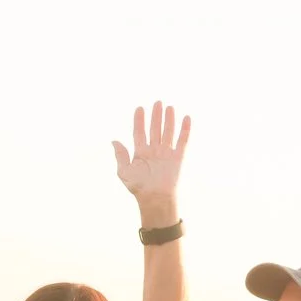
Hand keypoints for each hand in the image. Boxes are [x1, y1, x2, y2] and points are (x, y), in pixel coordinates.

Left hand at [113, 101, 188, 227]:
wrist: (155, 198)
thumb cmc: (138, 187)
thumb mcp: (124, 171)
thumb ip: (120, 155)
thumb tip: (114, 140)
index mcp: (140, 152)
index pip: (139, 132)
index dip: (139, 120)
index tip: (139, 108)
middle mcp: (154, 150)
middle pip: (155, 129)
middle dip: (156, 116)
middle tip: (157, 102)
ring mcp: (166, 153)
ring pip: (168, 132)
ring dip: (169, 119)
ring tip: (169, 107)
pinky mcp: (178, 157)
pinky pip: (182, 141)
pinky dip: (185, 130)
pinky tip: (186, 118)